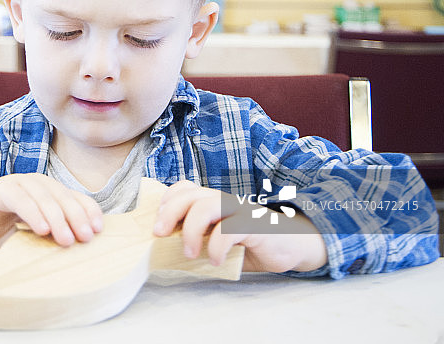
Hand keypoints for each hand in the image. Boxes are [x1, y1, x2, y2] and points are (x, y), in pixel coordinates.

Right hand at [0, 173, 103, 249]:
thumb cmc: (5, 228)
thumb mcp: (33, 235)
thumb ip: (51, 238)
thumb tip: (77, 252)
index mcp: (50, 192)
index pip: (75, 197)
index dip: (88, 211)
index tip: (98, 230)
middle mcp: (37, 183)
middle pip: (62, 196)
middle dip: (76, 217)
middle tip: (84, 238)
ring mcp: (18, 183)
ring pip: (43, 196)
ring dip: (57, 218)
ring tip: (65, 239)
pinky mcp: (0, 189)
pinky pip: (20, 199)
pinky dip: (33, 213)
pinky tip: (41, 230)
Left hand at [154, 180, 327, 272]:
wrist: (292, 247)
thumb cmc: (250, 246)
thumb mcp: (217, 240)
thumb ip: (197, 238)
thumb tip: (163, 250)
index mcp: (213, 201)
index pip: (184, 188)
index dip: (167, 202)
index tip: (158, 225)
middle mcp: (224, 201)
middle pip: (190, 195)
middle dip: (169, 213)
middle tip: (160, 235)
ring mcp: (240, 210)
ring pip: (207, 206)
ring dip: (192, 230)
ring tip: (190, 253)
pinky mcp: (255, 225)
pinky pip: (230, 229)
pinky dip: (218, 247)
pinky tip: (216, 261)